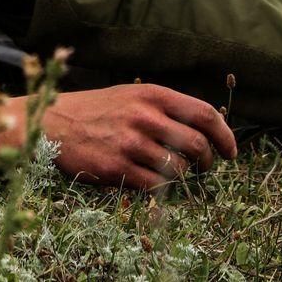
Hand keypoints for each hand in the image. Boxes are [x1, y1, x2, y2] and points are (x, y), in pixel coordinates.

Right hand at [0, 83, 236, 190]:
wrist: (52, 123)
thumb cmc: (96, 110)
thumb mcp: (132, 95)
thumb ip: (165, 107)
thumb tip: (205, 126)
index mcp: (152, 94)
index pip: (205, 114)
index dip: (225, 135)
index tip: (230, 151)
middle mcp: (145, 117)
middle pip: (198, 144)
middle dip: (207, 160)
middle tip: (204, 166)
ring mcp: (131, 143)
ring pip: (178, 169)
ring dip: (181, 175)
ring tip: (171, 171)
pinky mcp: (117, 168)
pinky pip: (155, 186)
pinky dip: (159, 187)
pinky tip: (149, 178)